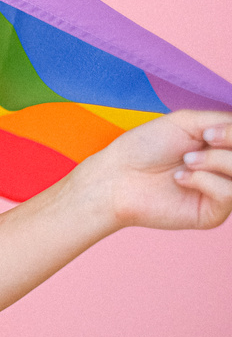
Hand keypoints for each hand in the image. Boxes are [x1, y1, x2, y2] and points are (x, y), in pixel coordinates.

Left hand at [90, 109, 231, 231]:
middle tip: (204, 140)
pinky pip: (229, 195)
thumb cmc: (146, 146)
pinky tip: (180, 179)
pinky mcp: (214, 213)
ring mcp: (222, 192)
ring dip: (216, 162)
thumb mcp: (187, 122)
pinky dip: (205, 180)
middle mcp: (226, 169)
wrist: (117, 176)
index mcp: (222, 147)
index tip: (209, 132)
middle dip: (231, 144)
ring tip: (187, 161)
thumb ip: (224, 122)